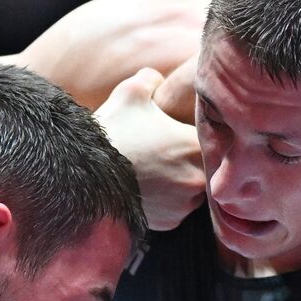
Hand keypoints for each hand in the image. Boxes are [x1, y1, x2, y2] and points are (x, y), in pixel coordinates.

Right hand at [95, 68, 204, 230]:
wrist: (83, 179)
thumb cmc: (110, 135)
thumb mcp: (130, 92)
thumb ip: (152, 78)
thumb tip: (156, 77)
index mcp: (195, 146)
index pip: (217, 139)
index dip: (199, 134)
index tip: (182, 131)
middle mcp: (197, 179)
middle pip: (206, 166)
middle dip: (190, 159)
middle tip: (168, 151)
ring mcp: (184, 205)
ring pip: (193, 190)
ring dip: (181, 181)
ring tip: (156, 171)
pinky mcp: (170, 223)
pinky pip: (177, 210)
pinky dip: (167, 201)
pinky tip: (149, 188)